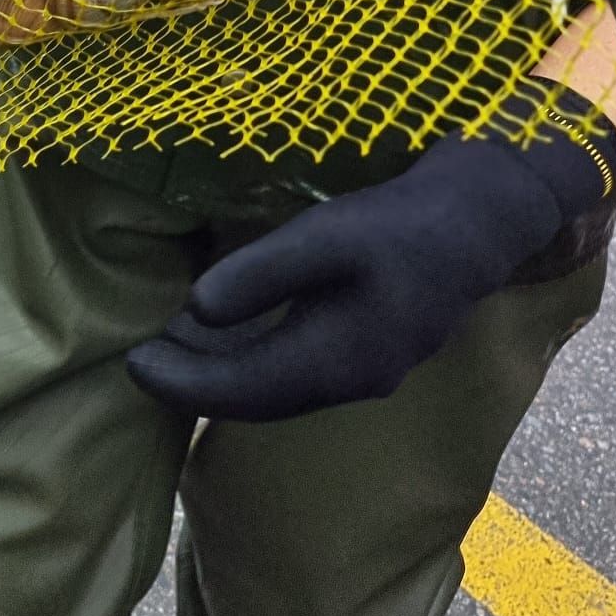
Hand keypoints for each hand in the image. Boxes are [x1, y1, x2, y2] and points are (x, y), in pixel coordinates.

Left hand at [127, 88, 615, 424]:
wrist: (482, 220)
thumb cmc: (401, 223)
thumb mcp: (325, 236)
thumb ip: (261, 273)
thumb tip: (197, 308)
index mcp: (335, 362)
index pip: (240, 391)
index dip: (182, 383)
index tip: (132, 366)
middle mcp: (348, 378)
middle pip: (255, 395)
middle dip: (194, 381)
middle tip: (139, 355)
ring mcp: (365, 366)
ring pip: (275, 382)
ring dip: (222, 368)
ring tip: (171, 341)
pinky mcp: (370, 343)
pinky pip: (296, 365)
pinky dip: (252, 354)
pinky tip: (228, 327)